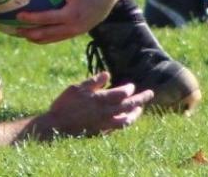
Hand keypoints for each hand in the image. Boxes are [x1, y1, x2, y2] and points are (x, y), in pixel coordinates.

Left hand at [7, 0, 117, 43]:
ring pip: (52, 39)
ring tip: (23, 35)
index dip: (32, 19)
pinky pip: (58, 37)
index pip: (47, 19)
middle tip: (15, 30)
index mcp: (71, 14)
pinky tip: (36, 34)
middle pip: (47, 34)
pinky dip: (46, 38)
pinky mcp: (77, 32)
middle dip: (30, 33)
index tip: (18, 16)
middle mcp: (73, 26)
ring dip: (37, 38)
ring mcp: (75, 31)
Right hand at [34, 72, 150, 137]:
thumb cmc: (64, 104)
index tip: (131, 86)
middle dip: (141, 99)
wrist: (57, 126)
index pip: (122, 93)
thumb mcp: (77, 88)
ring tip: (140, 109)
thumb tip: (107, 75)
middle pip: (129, 105)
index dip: (128, 89)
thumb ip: (93, 82)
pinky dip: (126, 122)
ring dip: (136, 113)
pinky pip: (119, 127)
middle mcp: (106, 112)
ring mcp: (105, 123)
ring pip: (127, 119)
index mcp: (100, 99)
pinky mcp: (102, 132)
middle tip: (150, 94)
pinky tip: (126, 119)